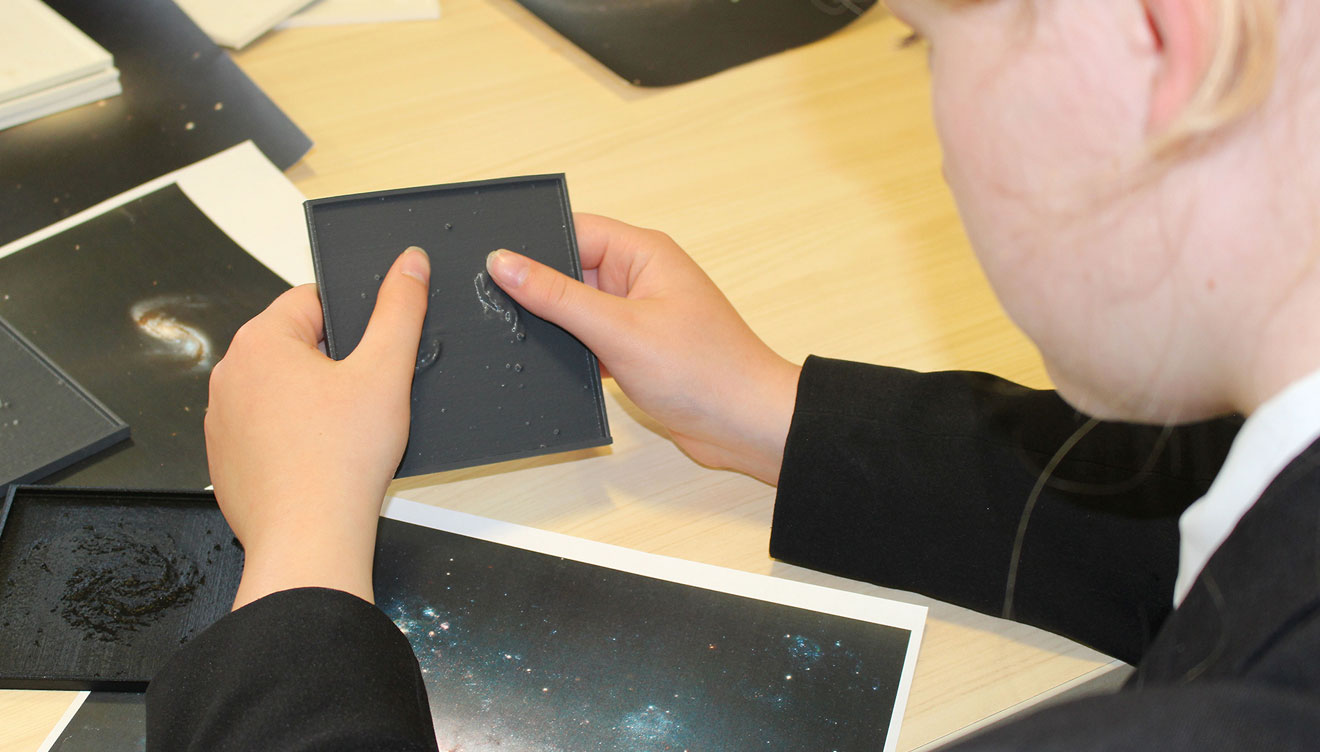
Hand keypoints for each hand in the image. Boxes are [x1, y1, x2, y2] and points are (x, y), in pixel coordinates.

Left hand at [205, 247, 429, 608]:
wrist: (309, 540)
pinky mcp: (226, 458)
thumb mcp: (387, 372)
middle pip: (297, 346)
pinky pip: (267, 431)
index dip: (353, 326)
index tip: (371, 357)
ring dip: (313, 404)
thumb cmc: (340, 463)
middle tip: (363, 402)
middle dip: (334, 367)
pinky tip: (321, 461)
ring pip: (283, 391)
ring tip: (343, 436)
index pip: (313, 300)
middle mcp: (230, 374)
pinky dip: (294, 440)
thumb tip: (408, 265)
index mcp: (261, 341)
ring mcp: (221, 419)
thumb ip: (400, 309)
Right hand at [486, 214, 799, 483]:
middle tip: (500, 310)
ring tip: (529, 342)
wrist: (747, 427)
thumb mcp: (618, 329)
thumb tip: (505, 263)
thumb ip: (557, 296)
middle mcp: (641, 278)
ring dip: (558, 327)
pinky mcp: (638, 351)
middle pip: (571, 271)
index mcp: (643, 254)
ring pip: (578, 311)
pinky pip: (591, 341)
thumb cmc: (703, 371)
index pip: (574, 230)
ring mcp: (640, 316)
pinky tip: (557, 369)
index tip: (491, 265)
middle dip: (540, 292)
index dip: (533, 245)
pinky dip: (574, 354)